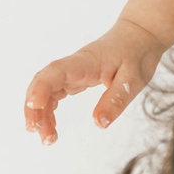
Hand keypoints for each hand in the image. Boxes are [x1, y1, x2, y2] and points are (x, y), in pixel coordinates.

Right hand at [22, 19, 166, 144]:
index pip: (55, 72)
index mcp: (85, 62)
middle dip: (34, 107)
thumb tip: (99, 124)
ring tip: (47, 138)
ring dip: (40, 113)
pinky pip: (54, 93)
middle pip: (43, 82)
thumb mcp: (133, 80)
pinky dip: (49, 110)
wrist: (139, 35)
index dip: (41, 88)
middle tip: (36, 132)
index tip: (34, 105)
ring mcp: (72, 72)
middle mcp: (73, 66)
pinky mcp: (75, 78)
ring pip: (46, 90)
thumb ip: (115, 100)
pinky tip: (51, 126)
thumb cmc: (136, 53)